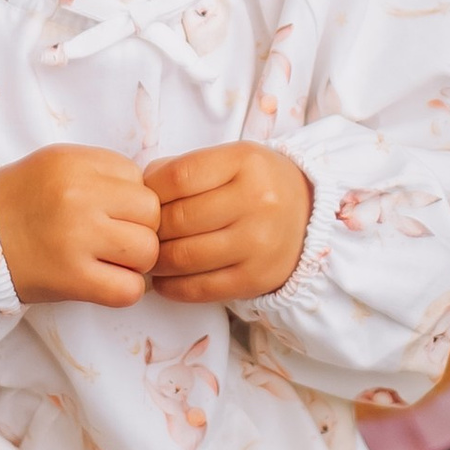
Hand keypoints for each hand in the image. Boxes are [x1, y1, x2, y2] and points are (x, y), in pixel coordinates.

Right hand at [0, 147, 160, 307]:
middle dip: (139, 228)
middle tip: (113, 237)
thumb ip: (102, 171)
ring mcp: (76, 239)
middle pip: (150, 213)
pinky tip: (104, 281)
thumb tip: (151, 194)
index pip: (139, 179)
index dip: (129, 198)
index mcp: (75, 164)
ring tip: (108, 259)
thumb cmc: (21, 202)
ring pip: (147, 251)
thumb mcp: (58, 163)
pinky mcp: (72, 279)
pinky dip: (124, 289)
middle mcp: (78, 197)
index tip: (107, 210)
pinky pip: (129, 289)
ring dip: (135, 260)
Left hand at [145, 145, 312, 304]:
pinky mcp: (256, 279)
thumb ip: (185, 170)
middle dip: (150, 229)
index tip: (143, 201)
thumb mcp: (231, 160)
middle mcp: (257, 201)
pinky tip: (166, 280)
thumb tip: (139, 190)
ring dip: (157, 260)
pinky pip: (200, 288)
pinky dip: (172, 287)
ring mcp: (258, 243)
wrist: (310, 217)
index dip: (150, 192)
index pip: (177, 178)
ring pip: (184, 256)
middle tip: (142, 233)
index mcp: (246, 162)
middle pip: (178, 219)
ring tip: (152, 256)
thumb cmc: (259, 185)